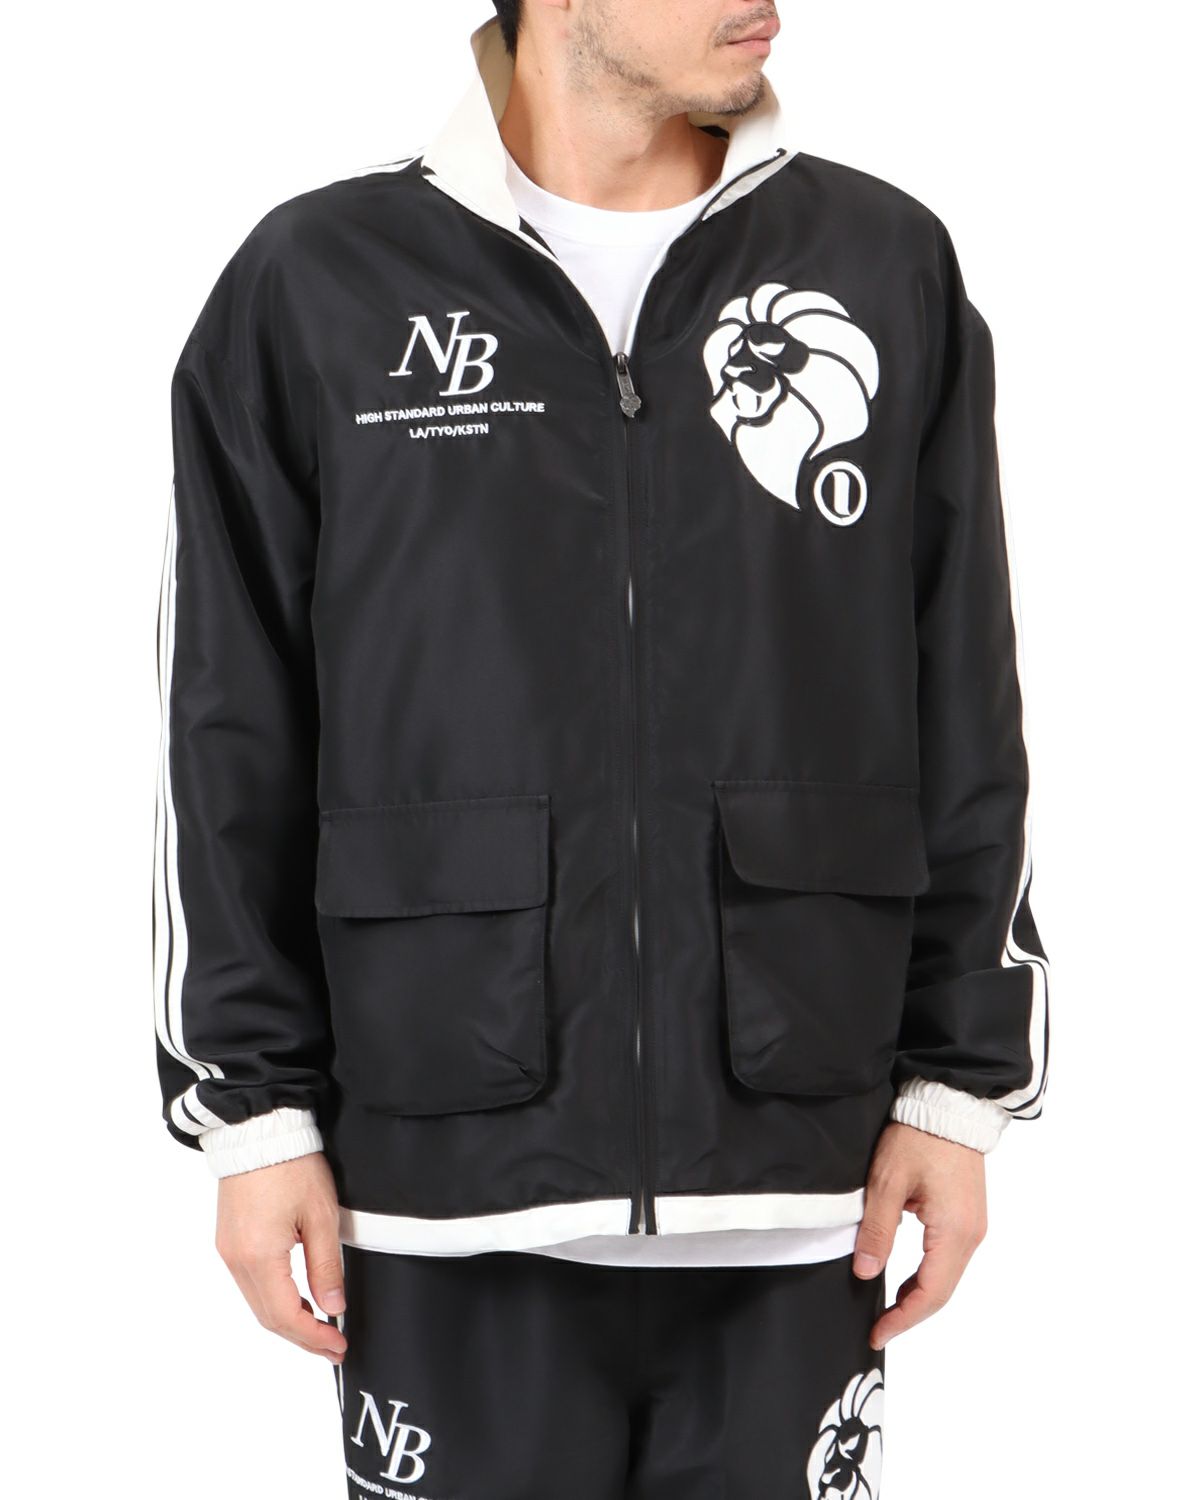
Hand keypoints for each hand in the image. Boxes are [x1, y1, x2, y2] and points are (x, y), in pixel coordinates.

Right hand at [215, 1151, 348, 1363]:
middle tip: (333, 1346)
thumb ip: (326, 1266)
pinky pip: (250, 1284)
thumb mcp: (321, 1216)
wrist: (259, 1131)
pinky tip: (297, 1299)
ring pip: (257, 1303)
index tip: (338, 1346)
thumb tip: (332, 1307)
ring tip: (320, 1327)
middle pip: (268, 1317)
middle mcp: (236, 1259)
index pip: (285, 1316)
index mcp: (259, 1256)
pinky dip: (274, 1299)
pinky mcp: (229, 1240)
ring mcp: (228, 1251)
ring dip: (287, 1320)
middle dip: (302, 1336)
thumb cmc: (292, 1165)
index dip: (313, 1337)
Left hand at [852, 1121, 986, 1349]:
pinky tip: (905, 1280)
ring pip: (946, 1277)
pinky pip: (949, 1259)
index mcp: (954, 1231)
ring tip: (887, 1311)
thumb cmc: (918, 1137)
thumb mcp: (887, 1182)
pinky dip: (927, 1277)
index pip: (930, 1293)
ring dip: (918, 1296)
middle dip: (910, 1314)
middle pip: (942, 1292)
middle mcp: (971, 1235)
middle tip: (879, 1329)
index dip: (903, 1319)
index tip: (878, 1334)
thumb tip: (865, 1272)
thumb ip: (877, 1229)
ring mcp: (973, 1226)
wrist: (947, 1105)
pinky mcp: (968, 1216)